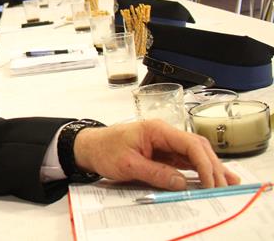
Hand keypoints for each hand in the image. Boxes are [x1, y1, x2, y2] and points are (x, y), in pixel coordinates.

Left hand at [73, 121, 240, 189]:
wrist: (89, 147)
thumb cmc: (104, 150)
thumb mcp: (128, 164)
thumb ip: (156, 173)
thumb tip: (181, 182)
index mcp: (156, 130)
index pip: (190, 143)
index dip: (204, 163)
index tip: (211, 181)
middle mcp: (164, 133)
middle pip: (197, 147)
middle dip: (213, 166)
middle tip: (225, 185)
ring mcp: (164, 143)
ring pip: (195, 153)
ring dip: (210, 167)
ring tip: (228, 183)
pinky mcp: (162, 153)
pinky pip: (185, 160)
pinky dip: (199, 170)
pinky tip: (210, 178)